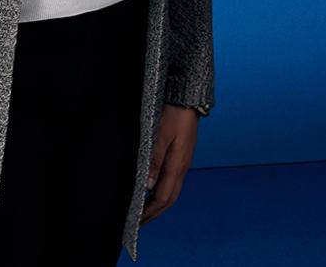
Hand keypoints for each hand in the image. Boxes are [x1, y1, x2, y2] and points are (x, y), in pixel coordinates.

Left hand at [141, 103, 198, 224]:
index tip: (137, 222)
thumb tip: (147, 186)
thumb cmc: (174, 115)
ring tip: (145, 211)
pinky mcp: (180, 157)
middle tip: (139, 223)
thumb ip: (154, 161)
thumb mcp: (160, 136)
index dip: (150, 212)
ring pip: (171, 191)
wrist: (188, 100)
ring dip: (158, 204)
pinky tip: (153, 190)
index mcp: (177, 166)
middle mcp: (181, 168)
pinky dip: (161, 191)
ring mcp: (182, 163)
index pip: (163, 198)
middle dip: (154, 213)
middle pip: (168, 199)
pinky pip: (171, 181)